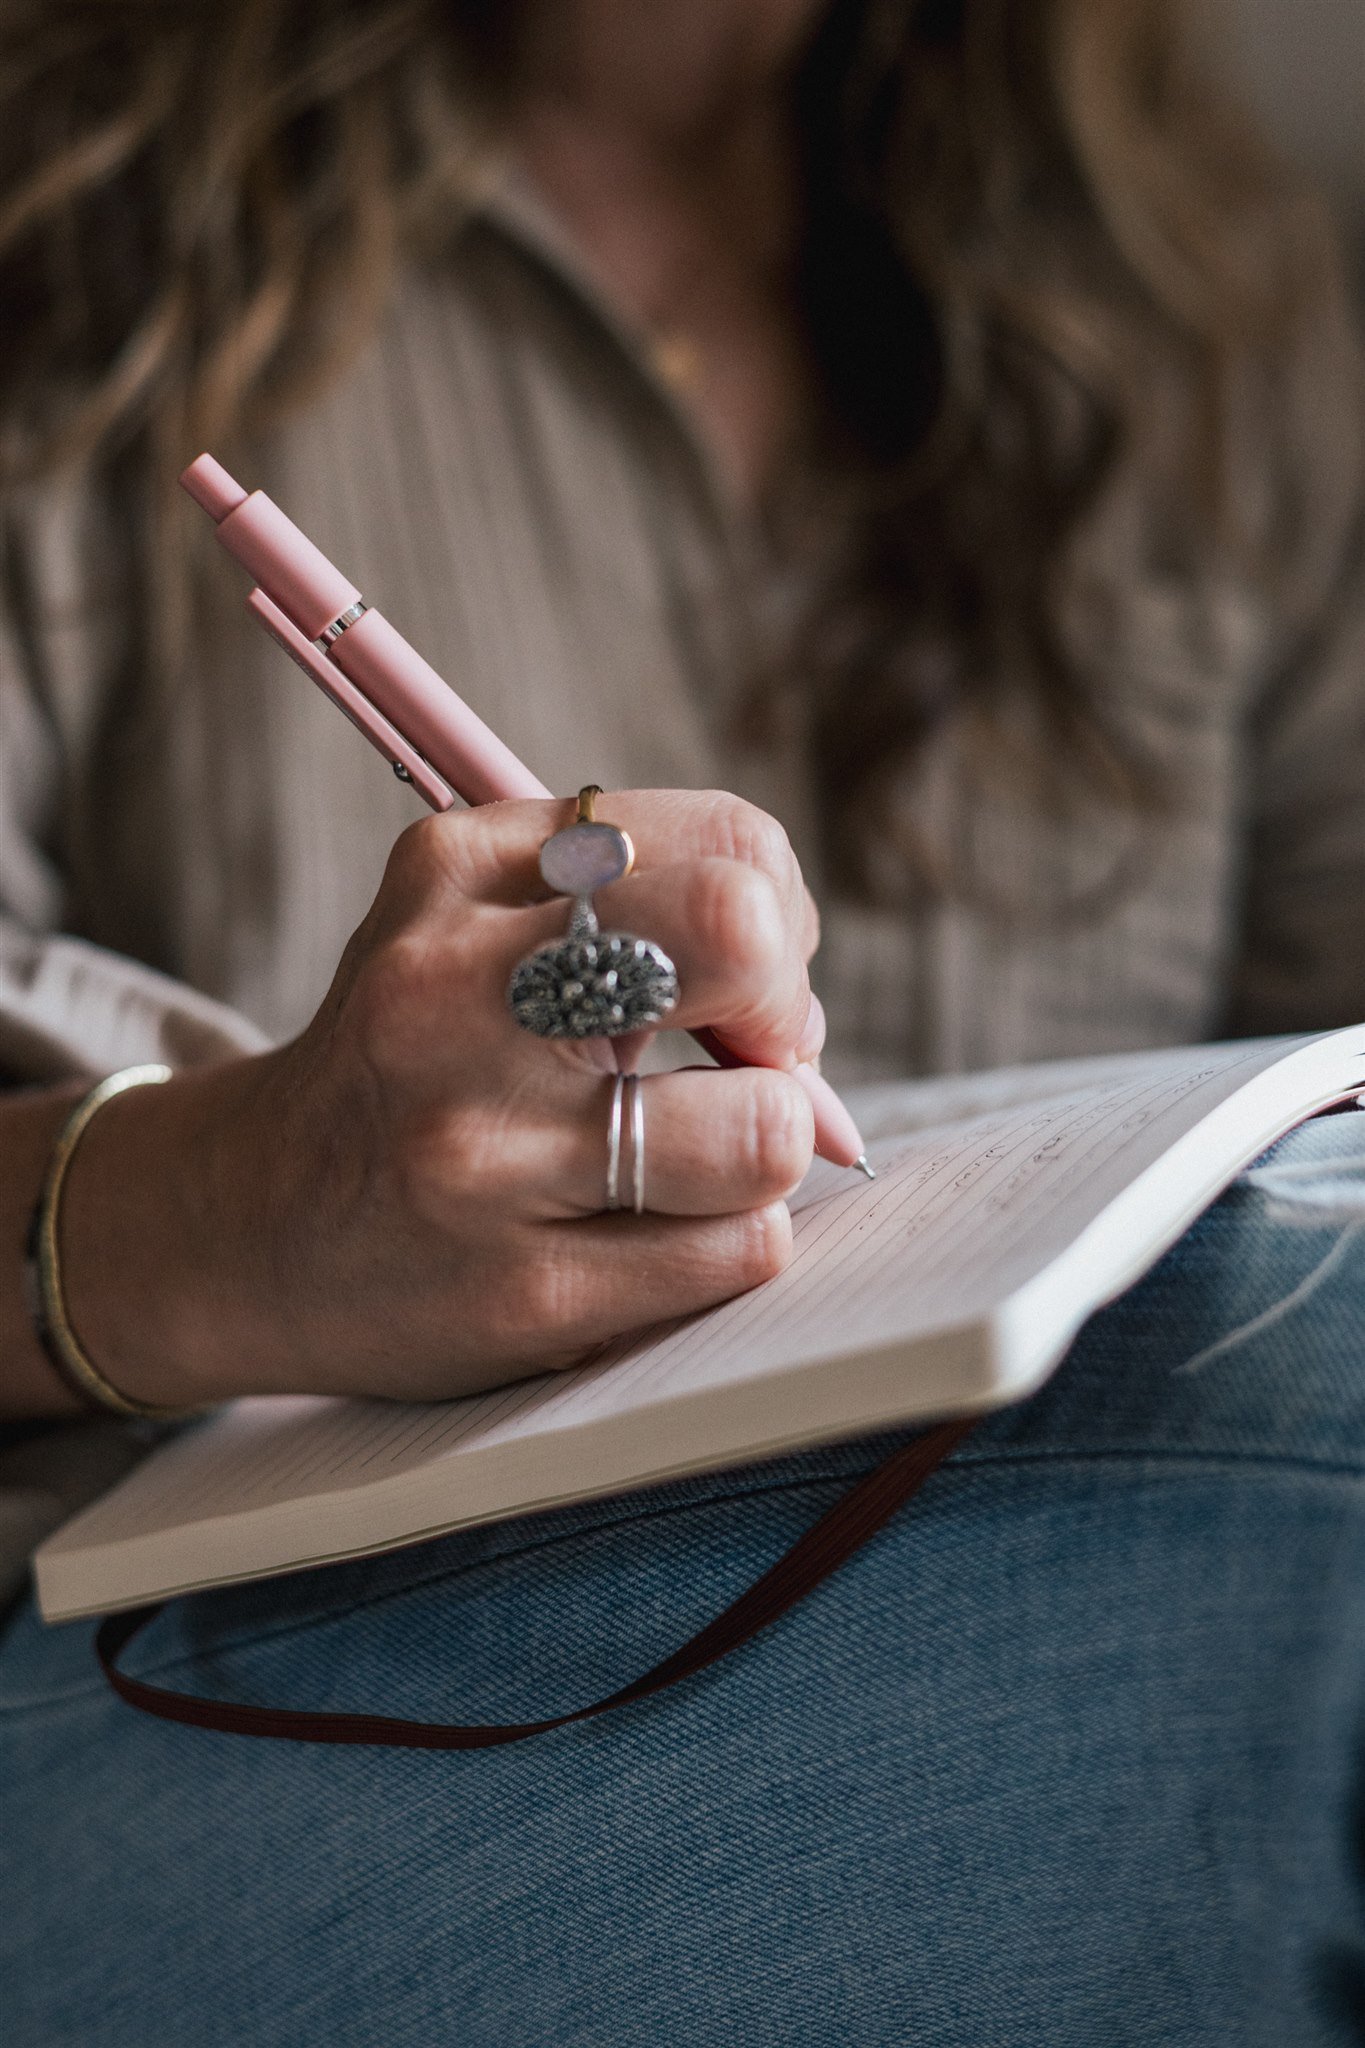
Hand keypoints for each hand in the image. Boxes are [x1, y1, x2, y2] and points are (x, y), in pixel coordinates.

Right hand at [60, 791, 824, 1407]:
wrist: (241, 1227)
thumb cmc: (409, 1064)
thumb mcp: (471, 922)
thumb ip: (634, 905)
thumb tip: (807, 1011)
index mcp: (457, 875)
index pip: (726, 844)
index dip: (777, 916)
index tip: (736, 980)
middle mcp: (455, 995)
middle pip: (742, 937)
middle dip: (788, 1011)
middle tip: (747, 1062)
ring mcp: (482, 1153)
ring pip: (763, 1127)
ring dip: (767, 1146)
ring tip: (696, 1159)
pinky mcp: (521, 1294)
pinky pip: (738, 1251)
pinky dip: (733, 1237)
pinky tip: (652, 1231)